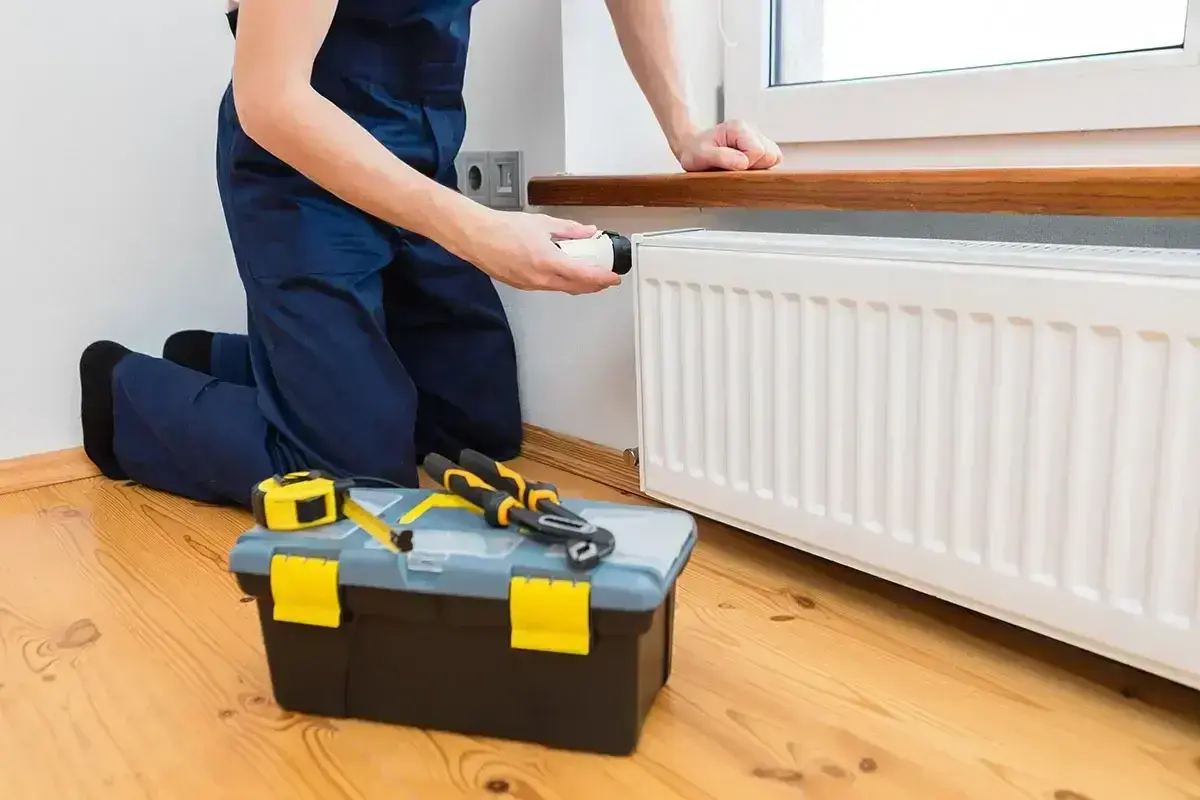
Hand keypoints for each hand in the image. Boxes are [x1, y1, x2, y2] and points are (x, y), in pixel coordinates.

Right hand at [458, 210, 621, 294]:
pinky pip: (548, 287)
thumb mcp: (543, 223)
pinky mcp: (522, 285)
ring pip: (562, 289)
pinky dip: (561, 282)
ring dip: (578, 284)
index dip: (603, 278)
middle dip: (594, 285)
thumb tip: (588, 232)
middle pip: (577, 288)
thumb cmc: (503, 228)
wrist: (476, 236)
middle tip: (605, 278)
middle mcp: (541, 278)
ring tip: (588, 275)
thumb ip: (570, 230)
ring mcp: (531, 285)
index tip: (614, 277)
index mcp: (548, 261)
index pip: (585, 275)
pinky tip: (562, 273)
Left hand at [676, 119, 781, 172]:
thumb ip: (722, 158)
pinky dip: (759, 167)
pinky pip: (770, 160)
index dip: (747, 164)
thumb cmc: (695, 151)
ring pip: (773, 158)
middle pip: (771, 155)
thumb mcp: (701, 155)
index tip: (731, 166)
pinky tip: (743, 167)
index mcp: (738, 128)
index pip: (758, 151)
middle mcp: (751, 130)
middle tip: (734, 167)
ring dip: (758, 167)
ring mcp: (756, 139)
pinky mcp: (759, 147)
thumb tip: (743, 163)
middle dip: (754, 167)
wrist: (691, 147)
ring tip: (737, 166)